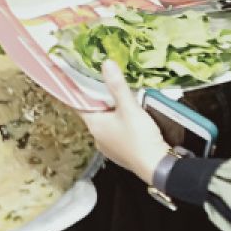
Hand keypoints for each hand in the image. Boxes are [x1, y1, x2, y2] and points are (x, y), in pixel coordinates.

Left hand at [78, 61, 169, 183]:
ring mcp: (109, 146)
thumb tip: (106, 64)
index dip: (77, 92)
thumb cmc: (139, 138)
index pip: (78, 105)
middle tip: (100, 82)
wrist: (157, 166)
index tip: (73, 80)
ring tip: (116, 97)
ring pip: (105, 123)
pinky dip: (118, 122)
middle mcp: (98, 137)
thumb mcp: (129, 108)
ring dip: (109, 112)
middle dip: (97, 100)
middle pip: (93, 113)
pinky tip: (127, 116)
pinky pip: (115, 132)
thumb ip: (117, 86)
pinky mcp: (122, 151)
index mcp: (94, 125)